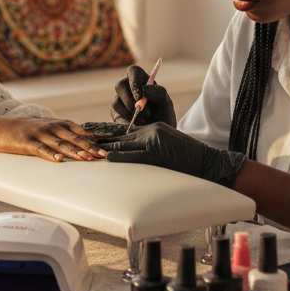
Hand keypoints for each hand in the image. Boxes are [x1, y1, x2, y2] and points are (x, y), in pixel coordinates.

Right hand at [0, 117, 106, 162]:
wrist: (0, 128)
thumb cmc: (27, 130)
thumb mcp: (47, 128)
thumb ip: (65, 133)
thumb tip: (87, 140)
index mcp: (57, 124)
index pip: (80, 131)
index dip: (93, 140)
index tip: (106, 149)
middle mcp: (51, 127)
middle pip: (74, 138)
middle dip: (90, 147)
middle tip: (103, 156)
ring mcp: (40, 135)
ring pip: (61, 144)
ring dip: (75, 152)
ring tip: (87, 159)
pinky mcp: (27, 143)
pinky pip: (41, 150)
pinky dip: (51, 155)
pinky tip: (59, 160)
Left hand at [99, 123, 243, 183]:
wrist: (206, 162)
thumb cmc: (188, 157)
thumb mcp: (167, 145)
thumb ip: (149, 145)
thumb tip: (129, 151)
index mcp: (153, 128)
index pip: (126, 129)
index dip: (107, 131)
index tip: (91, 131)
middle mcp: (151, 131)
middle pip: (121, 134)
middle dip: (101, 137)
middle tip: (83, 138)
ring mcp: (153, 141)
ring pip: (125, 143)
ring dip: (107, 147)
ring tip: (90, 148)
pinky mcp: (157, 153)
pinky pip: (134, 155)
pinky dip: (120, 155)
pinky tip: (109, 156)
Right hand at [110, 65, 176, 126]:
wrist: (159, 132)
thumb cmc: (163, 113)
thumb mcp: (166, 103)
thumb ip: (158, 93)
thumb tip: (143, 90)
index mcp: (141, 79)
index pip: (133, 71)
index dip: (134, 82)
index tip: (140, 97)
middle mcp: (128, 87)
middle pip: (120, 85)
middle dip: (131, 101)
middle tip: (146, 113)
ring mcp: (120, 99)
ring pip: (117, 101)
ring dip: (131, 113)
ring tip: (146, 121)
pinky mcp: (116, 113)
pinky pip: (116, 114)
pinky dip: (128, 120)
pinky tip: (139, 125)